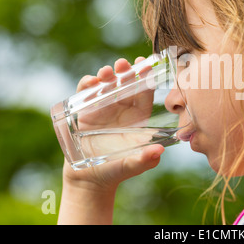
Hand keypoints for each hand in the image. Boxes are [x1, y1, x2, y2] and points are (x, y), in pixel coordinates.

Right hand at [62, 57, 164, 191]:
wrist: (90, 179)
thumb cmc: (116, 171)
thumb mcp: (132, 165)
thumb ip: (145, 159)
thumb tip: (159, 151)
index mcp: (138, 117)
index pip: (144, 93)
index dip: (145, 78)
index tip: (145, 65)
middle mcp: (122, 109)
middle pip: (126, 84)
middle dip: (125, 71)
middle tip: (124, 63)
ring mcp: (103, 108)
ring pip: (107, 85)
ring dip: (107, 75)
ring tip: (106, 72)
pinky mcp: (85, 111)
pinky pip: (86, 93)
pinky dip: (87, 85)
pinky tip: (90, 82)